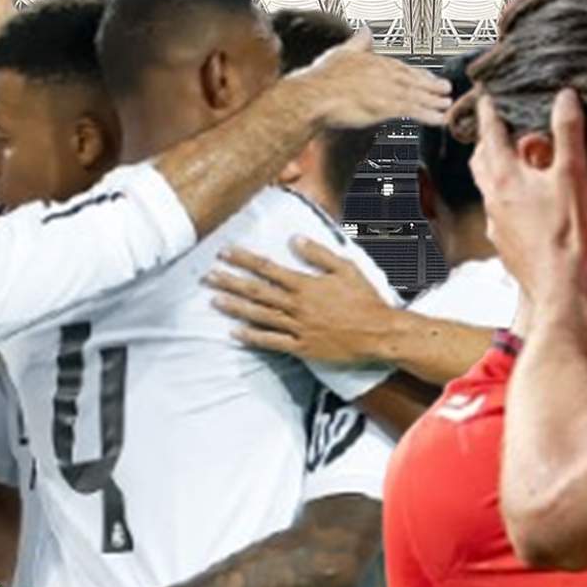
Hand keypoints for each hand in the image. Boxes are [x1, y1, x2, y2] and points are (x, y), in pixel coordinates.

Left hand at [207, 239, 392, 363]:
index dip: (243, 260)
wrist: (379, 333)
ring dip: (235, 307)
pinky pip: (271, 341)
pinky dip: (252, 337)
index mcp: (305, 285)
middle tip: (208, 276)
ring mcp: (298, 328)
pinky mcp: (301, 347)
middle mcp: (297, 306)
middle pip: (256, 291)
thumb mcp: (346, 268)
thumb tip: (294, 239)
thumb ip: (318, 254)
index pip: (267, 268)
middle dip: (230, 282)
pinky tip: (235, 332)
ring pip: (259, 315)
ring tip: (214, 299)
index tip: (225, 253)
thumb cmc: (365, 300)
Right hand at [292, 29, 452, 128]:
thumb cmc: (321, 78)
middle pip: (413, 80)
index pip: (401, 66)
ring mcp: (386, 89)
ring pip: (416, 95)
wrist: (313, 95)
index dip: (416, 73)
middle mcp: (384, 73)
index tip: (427, 78)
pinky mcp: (385, 106)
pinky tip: (438, 120)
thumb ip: (357, 43)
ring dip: (433, 100)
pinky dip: (428, 114)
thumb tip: (365, 30)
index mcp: (375, 60)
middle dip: (431, 85)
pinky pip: (412, 111)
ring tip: (446, 105)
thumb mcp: (341, 52)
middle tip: (446, 89)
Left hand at [469, 89, 586, 306]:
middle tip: (495, 129)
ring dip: (494, 170)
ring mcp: (496, 223)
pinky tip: (522, 205)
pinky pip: (499, 212)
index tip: (486, 98)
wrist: (558, 287)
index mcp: (505, 176)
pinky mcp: (505, 243)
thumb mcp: (573, 175)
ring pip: (487, 188)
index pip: (490, 134)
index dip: (489, 113)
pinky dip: (505, 198)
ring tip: (511, 163)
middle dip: (486, 141)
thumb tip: (564, 97)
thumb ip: (568, 134)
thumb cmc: (567, 231)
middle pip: (481, 161)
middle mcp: (493, 198)